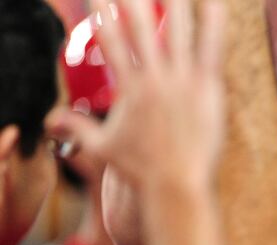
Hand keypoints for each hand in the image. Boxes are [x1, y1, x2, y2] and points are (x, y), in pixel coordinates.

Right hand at [48, 0, 226, 192]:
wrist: (175, 185)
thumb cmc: (140, 169)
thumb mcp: (102, 147)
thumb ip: (78, 127)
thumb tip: (52, 121)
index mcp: (129, 88)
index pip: (110, 41)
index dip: (102, 13)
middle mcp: (154, 79)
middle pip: (140, 26)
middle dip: (132, 0)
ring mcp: (182, 82)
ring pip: (178, 31)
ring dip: (174, 2)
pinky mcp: (207, 89)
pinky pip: (212, 49)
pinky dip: (213, 24)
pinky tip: (214, 2)